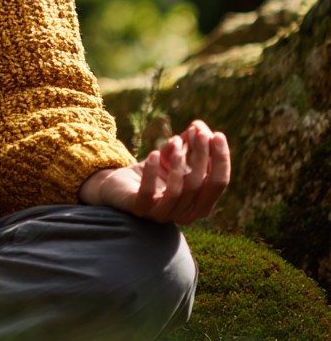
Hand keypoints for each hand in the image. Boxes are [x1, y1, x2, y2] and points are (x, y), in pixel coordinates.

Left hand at [78, 119, 230, 223]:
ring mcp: (163, 214)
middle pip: (200, 184)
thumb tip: (200, 126)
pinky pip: (148, 193)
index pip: (219, 183)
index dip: (221, 159)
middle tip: (196, 132)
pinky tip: (153, 153)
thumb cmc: (154, 172)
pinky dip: (152, 171)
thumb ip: (189, 143)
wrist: (120, 185)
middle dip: (201, 155)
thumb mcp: (173, 156)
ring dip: (178, 161)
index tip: (218, 134)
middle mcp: (186, 214)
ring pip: (178, 190)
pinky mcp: (141, 209)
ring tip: (174, 141)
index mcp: (201, 203)